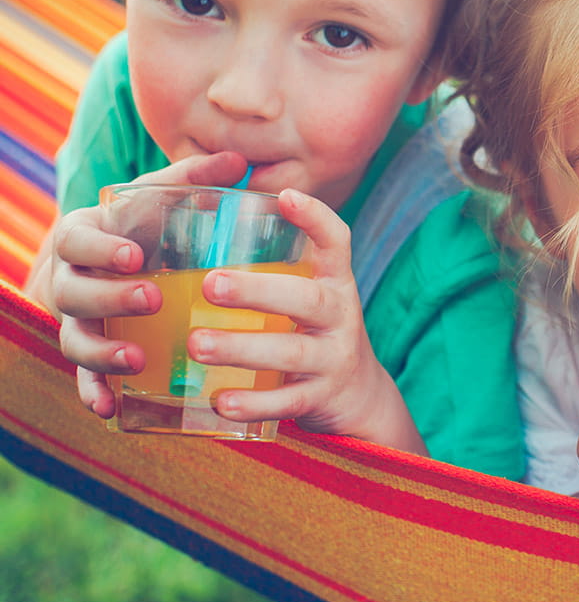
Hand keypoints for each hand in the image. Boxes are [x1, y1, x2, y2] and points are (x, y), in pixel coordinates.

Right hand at [40, 152, 249, 417]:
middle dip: (109, 298)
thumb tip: (240, 162)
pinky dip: (92, 393)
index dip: (100, 249)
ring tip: (136, 360)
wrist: (121, 261)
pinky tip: (110, 409)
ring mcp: (77, 320)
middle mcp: (72, 280)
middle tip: (151, 299)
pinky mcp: (90, 352)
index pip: (77, 241)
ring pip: (74, 339)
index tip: (135, 255)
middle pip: (73, 293)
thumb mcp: (163, 199)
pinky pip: (82, 378)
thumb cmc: (147, 225)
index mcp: (84, 238)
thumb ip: (194, 180)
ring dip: (101, 353)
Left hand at [182, 188, 422, 451]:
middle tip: (210, 285)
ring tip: (197, 344)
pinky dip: (255, 403)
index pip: (337, 242)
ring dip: (243, 348)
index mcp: (334, 283)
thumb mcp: (306, 296)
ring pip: (293, 352)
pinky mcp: (321, 398)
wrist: (358, 397)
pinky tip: (221, 402)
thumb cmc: (312, 334)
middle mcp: (340, 316)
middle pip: (307, 299)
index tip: (286, 198)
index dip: (316, 218)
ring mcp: (334, 359)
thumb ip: (271, 271)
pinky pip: (289, 402)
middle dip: (258, 292)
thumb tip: (198, 223)